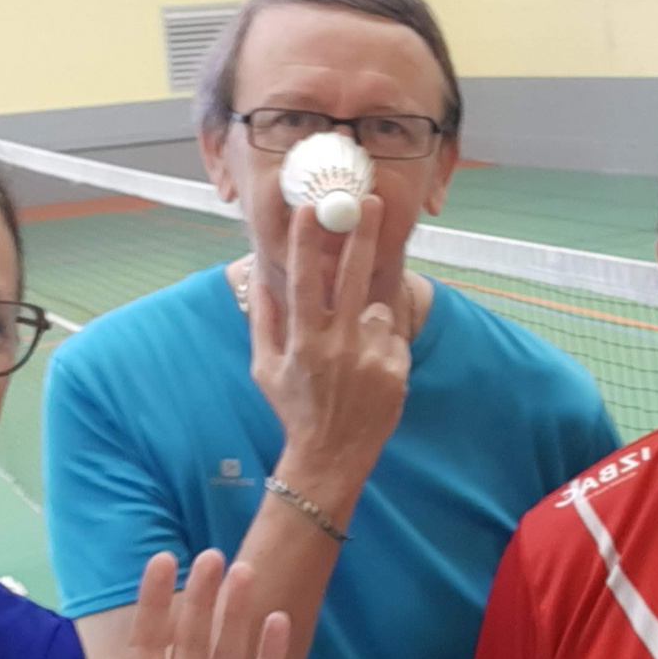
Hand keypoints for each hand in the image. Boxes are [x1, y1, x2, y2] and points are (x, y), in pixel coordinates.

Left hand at [27, 549, 287, 658]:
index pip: (148, 646)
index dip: (154, 605)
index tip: (160, 563)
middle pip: (192, 641)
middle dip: (201, 598)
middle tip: (210, 555)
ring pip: (228, 656)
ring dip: (237, 616)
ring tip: (245, 572)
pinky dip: (269, 657)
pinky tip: (276, 622)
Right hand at [248, 198, 410, 493]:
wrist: (331, 457)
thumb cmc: (294, 409)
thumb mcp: (265, 369)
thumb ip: (263, 322)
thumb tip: (261, 280)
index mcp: (304, 341)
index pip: (305, 281)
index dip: (306, 242)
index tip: (311, 208)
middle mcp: (339, 345)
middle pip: (355, 276)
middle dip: (364, 234)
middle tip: (375, 202)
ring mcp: (371, 358)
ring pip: (378, 311)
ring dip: (368, 322)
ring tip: (353, 357)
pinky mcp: (396, 370)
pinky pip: (393, 339)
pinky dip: (383, 348)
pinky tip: (369, 374)